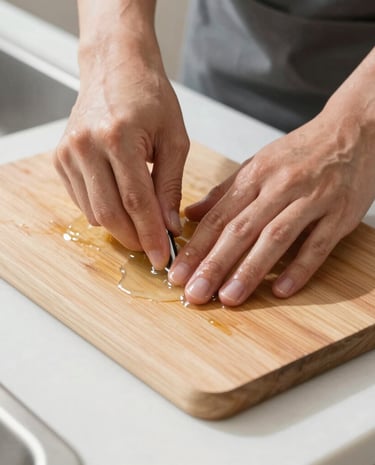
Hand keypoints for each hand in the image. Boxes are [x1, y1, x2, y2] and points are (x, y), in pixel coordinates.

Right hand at [54, 36, 188, 268]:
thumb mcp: (174, 139)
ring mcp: (68, 152)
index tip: (163, 257)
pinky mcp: (60, 158)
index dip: (150, 235)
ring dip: (119, 227)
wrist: (115, 68)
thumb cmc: (150, 98)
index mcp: (119, 137)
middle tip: (152, 249)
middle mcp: (87, 146)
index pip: (136, 202)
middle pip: (110, 213)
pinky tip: (120, 206)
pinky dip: (103, 211)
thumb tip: (169, 227)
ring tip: (141, 226)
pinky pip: (81, 201)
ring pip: (93, 212)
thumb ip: (170, 186)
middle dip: (134, 238)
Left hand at [169, 110, 374, 305]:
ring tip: (228, 298)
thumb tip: (190, 214)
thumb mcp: (258, 164)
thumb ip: (224, 192)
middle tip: (194, 293)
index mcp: (256, 176)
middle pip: (241, 230)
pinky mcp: (339, 214)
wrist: (353, 130)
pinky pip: (318, 245)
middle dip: (214, 264)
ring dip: (250, 271)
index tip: (177, 273)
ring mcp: (311, 200)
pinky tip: (280, 290)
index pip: (218, 217)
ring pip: (275, 238)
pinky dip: (299, 269)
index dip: (195, 247)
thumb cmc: (302, 151)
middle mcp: (280, 187)